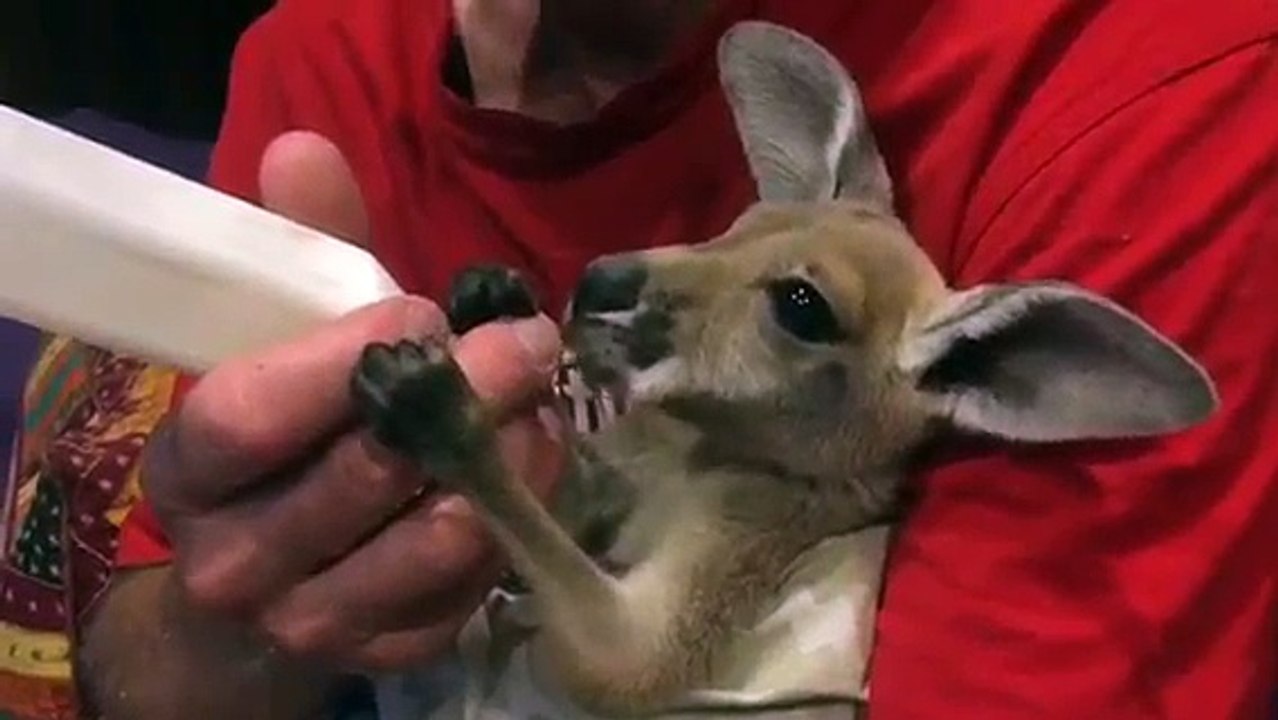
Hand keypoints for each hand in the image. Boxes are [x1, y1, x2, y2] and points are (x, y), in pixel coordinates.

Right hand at [143, 132, 564, 670]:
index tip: (427, 311)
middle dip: (461, 398)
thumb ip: (301, 246)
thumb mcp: (285, 334)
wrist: (277, 572)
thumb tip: (304, 149)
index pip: (252, 413)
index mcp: (190, 468)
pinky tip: (533, 463)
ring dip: (504, 461)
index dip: (348, 356)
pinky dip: (514, 520)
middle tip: (529, 342)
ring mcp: (312, 618)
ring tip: (543, 403)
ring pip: (429, 543)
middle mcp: (237, 558)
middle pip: (361, 476)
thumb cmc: (290, 430)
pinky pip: (468, 591)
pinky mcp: (389, 654)